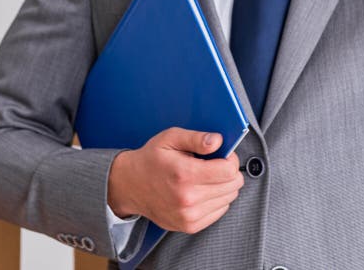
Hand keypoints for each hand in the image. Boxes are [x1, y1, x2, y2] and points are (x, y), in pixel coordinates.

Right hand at [107, 127, 243, 233]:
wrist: (130, 186)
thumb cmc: (152, 159)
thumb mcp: (171, 138)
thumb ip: (196, 138)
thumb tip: (218, 141)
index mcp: (184, 174)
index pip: (228, 170)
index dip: (230, 158)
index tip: (222, 154)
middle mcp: (188, 199)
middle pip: (233, 185)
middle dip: (229, 171)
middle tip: (214, 164)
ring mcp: (189, 216)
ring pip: (229, 198)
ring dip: (224, 185)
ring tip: (206, 177)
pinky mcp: (189, 226)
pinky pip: (220, 211)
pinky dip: (217, 199)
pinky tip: (203, 190)